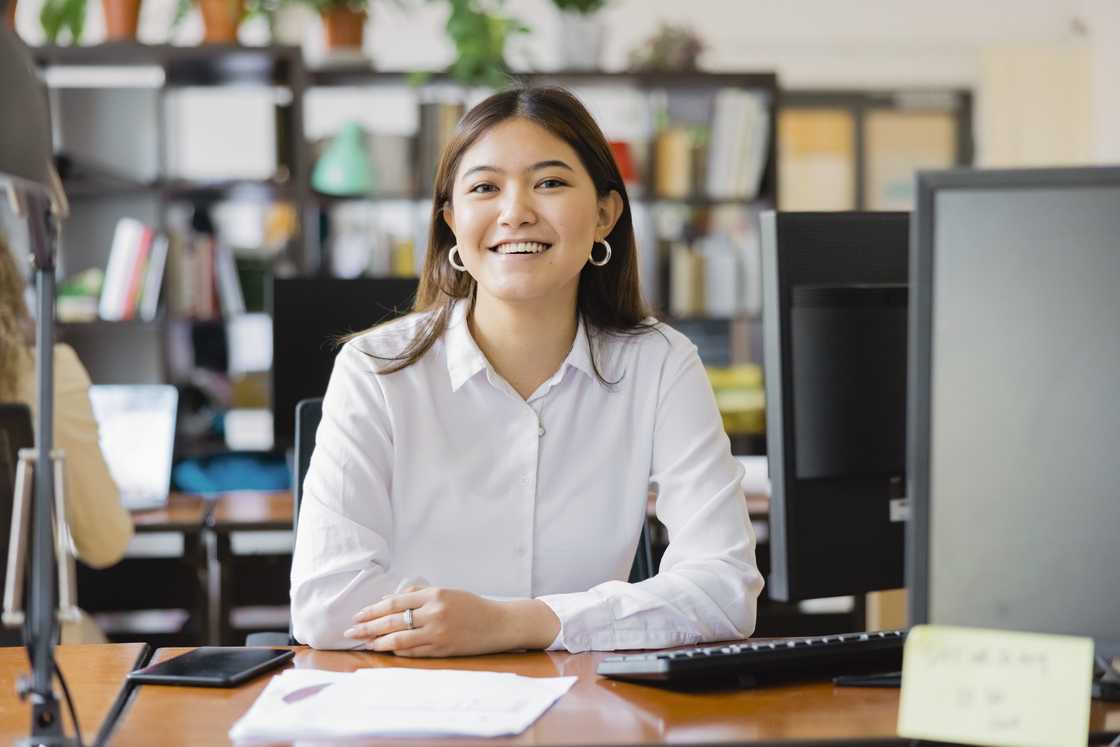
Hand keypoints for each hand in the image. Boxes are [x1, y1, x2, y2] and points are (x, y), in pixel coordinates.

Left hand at [344, 587, 559, 656]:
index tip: (358, 615)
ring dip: (379, 642)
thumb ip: (420, 594)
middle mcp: (435, 613)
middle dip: (368, 627)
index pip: (395, 602)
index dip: (373, 610)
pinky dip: (398, 651)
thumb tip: (390, 600)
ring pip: (400, 639)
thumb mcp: (447, 592)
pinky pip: (414, 652)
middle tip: (351, 631)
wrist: (499, 623)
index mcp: (435, 595)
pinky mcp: (443, 649)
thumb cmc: (472, 606)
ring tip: (365, 643)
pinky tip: (387, 650)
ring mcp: (439, 633)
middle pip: (393, 620)